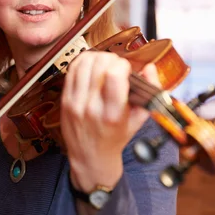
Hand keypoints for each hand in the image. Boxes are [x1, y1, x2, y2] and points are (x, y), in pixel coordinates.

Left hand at [60, 51, 159, 192]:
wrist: (90, 155)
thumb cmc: (117, 137)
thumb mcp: (139, 119)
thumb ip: (150, 92)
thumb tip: (149, 68)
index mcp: (113, 114)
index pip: (114, 76)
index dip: (123, 65)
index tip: (126, 70)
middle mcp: (92, 108)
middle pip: (99, 65)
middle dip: (111, 59)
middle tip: (116, 67)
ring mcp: (75, 103)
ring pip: (84, 63)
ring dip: (97, 58)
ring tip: (104, 65)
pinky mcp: (65, 100)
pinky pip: (72, 70)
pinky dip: (83, 62)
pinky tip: (91, 67)